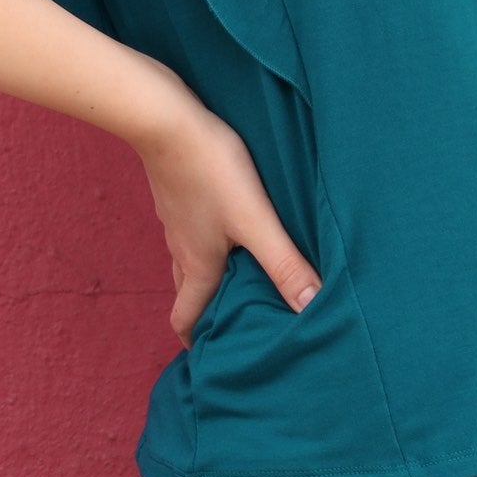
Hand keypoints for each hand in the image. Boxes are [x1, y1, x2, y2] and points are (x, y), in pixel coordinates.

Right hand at [136, 92, 322, 350]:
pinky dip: (202, 237)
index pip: (185, 318)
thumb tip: (310, 308)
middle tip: (231, 318)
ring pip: (187, 258)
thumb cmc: (211, 171)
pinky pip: (187, 226)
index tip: (210, 356)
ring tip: (235, 272)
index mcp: (198, 265)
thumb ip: (283, 262)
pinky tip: (222, 220)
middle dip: (204, 310)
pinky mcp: (175, 191)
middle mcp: (180, 247)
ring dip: (205, 272)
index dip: (195, 340)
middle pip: (187, 291)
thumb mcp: (254, 219)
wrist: (166, 120)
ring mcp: (174, 218)